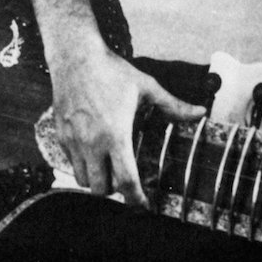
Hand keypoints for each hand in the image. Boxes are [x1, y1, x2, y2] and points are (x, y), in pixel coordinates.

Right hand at [51, 38, 203, 206]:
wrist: (75, 56)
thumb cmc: (111, 71)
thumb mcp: (146, 87)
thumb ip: (173, 106)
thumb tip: (201, 113)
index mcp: (116, 135)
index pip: (126, 181)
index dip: (136, 199)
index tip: (144, 205)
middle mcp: (92, 143)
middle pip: (101, 189)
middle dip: (115, 191)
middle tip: (125, 180)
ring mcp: (73, 140)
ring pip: (82, 180)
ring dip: (96, 179)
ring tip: (107, 168)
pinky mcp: (60, 134)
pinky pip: (70, 162)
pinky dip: (81, 164)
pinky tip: (91, 151)